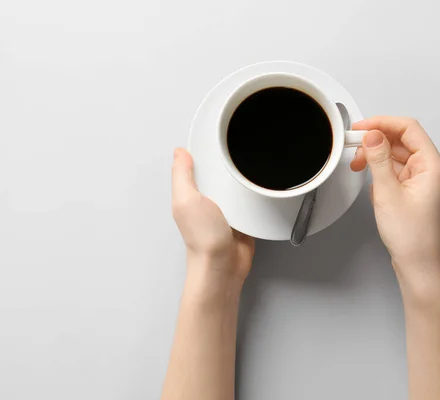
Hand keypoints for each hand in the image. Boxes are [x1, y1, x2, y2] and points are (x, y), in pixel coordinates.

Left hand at [171, 148, 254, 280]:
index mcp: (191, 193)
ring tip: (252, 165)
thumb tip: (179, 152)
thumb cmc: (204, 239)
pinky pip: (250, 200)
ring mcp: (227, 209)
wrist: (224, 265)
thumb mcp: (186, 200)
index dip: (205, 151)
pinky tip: (259, 188)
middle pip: (219, 172)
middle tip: (240, 150)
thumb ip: (182, 175)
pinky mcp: (243, 218)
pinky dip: (254, 195)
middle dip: (228, 163)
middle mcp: (208, 200)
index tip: (217, 136)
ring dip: (243, 179)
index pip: (197, 165)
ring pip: (236, 185)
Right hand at [350, 117, 439, 278]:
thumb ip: (379, 160)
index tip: (362, 127)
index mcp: (432, 165)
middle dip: (377, 142)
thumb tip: (372, 136)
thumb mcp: (388, 193)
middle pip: (402, 141)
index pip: (408, 129)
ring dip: (377, 158)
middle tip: (355, 147)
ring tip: (359, 166)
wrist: (419, 266)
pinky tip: (372, 184)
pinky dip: (381, 173)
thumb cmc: (412, 237)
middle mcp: (431, 170)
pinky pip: (396, 172)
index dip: (383, 123)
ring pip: (397, 156)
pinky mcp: (414, 191)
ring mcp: (423, 181)